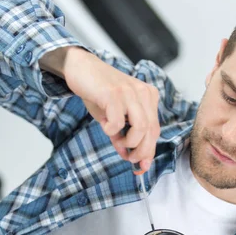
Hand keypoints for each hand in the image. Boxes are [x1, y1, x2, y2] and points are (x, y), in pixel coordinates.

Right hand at [40, 46, 159, 171]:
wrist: (80, 67)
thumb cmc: (98, 93)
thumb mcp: (113, 116)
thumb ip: (123, 135)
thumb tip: (128, 156)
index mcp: (148, 97)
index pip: (155, 130)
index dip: (149, 151)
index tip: (141, 167)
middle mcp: (143, 93)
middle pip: (152, 131)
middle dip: (141, 152)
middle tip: (129, 158)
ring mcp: (130, 92)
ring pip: (141, 128)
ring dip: (130, 142)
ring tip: (118, 141)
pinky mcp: (114, 93)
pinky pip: (118, 122)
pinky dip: (111, 130)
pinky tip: (104, 124)